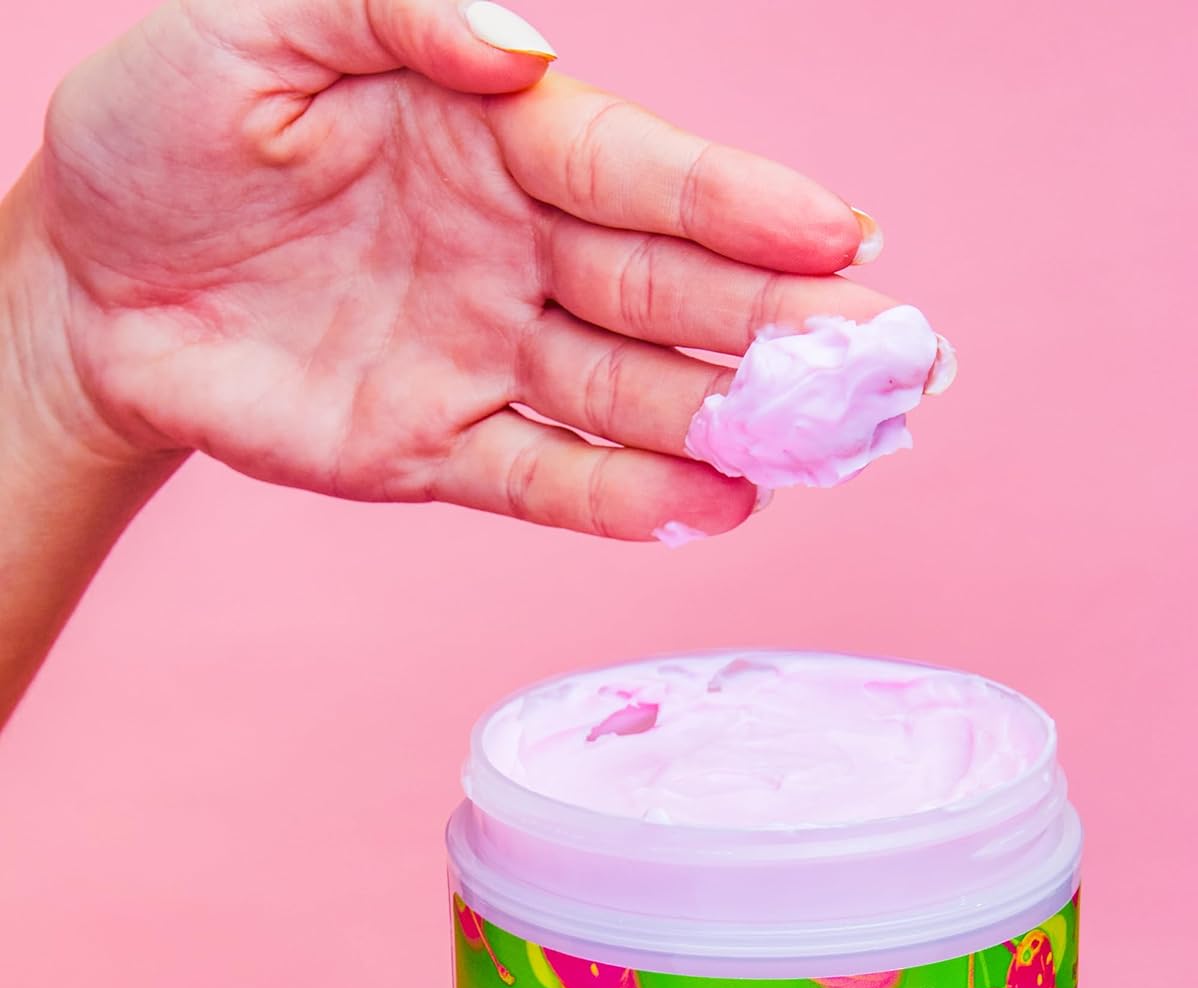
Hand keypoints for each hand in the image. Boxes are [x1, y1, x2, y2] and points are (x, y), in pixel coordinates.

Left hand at [31, 0, 894, 539]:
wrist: (80, 287)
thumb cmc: (160, 133)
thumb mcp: (252, 22)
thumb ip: (394, 4)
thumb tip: (528, 52)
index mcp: (495, 139)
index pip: (644, 174)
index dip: (744, 205)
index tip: (847, 236)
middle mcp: (517, 253)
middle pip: (674, 295)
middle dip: (787, 327)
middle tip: (898, 360)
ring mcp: (488, 361)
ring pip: (635, 398)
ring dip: (733, 423)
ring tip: (822, 448)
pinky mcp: (443, 453)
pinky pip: (549, 483)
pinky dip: (627, 503)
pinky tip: (713, 510)